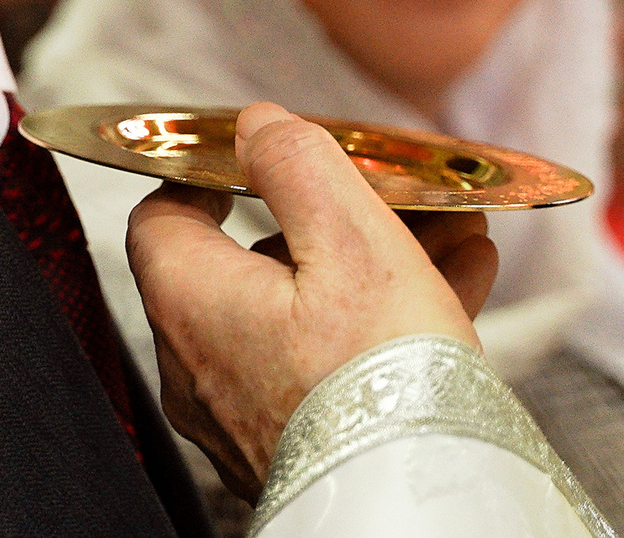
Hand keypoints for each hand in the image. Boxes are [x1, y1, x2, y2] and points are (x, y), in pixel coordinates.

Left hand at [126, 103, 495, 499]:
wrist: (416, 504)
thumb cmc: (379, 377)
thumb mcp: (348, 238)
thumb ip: (295, 165)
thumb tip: (257, 124)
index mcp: (192, 303)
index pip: (161, 218)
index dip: (204, 176)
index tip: (253, 156)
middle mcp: (202, 366)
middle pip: (250, 264)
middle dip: (329, 218)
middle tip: (385, 191)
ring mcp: (245, 415)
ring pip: (307, 312)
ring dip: (375, 264)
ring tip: (448, 232)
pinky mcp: (295, 446)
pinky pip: (334, 364)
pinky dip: (387, 321)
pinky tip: (463, 282)